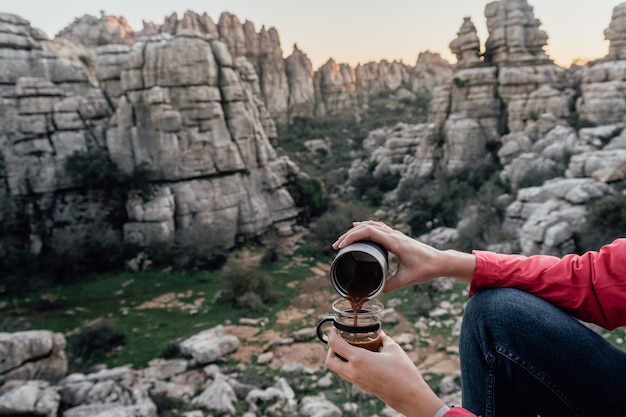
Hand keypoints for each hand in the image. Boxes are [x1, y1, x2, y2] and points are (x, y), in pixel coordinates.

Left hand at [325, 328, 444, 416]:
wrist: (409, 396)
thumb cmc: (403, 372)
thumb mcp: (393, 349)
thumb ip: (383, 339)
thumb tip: (379, 333)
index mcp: (358, 359)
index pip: (334, 345)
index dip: (331, 334)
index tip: (335, 328)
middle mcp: (353, 372)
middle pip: (330, 361)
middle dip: (330, 349)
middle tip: (340, 340)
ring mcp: (357, 381)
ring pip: (338, 370)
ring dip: (338, 358)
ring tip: (350, 348)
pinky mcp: (362, 386)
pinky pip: (347, 375)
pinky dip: (347, 366)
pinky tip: (360, 359)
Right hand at [332, 221, 475, 291]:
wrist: (440, 261)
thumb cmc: (425, 268)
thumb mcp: (406, 279)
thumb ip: (389, 286)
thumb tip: (375, 292)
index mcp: (394, 242)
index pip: (368, 232)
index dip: (352, 237)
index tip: (341, 246)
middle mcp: (393, 235)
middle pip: (366, 227)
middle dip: (348, 235)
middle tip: (336, 246)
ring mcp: (395, 234)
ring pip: (371, 225)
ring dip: (355, 230)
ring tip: (343, 240)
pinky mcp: (396, 237)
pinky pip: (377, 227)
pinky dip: (365, 227)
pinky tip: (359, 230)